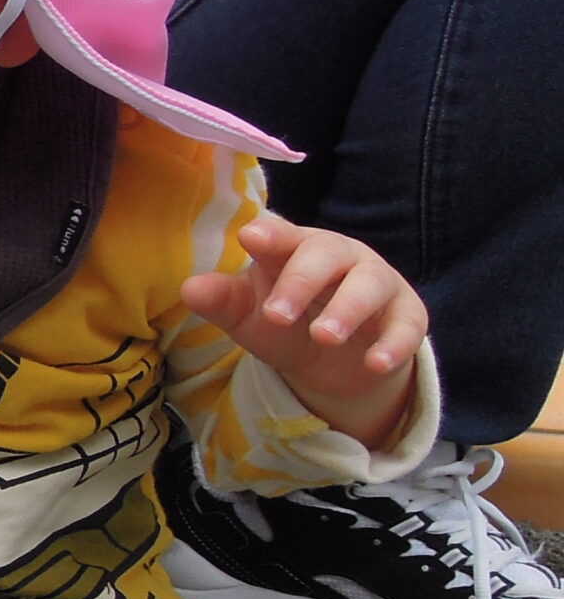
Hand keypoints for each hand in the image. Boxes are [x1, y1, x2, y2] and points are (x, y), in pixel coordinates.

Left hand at [180, 215, 427, 446]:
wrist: (333, 362)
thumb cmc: (286, 321)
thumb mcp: (250, 316)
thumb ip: (223, 301)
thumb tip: (190, 289)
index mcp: (295, 248)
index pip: (282, 236)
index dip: (271, 235)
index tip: (251, 238)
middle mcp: (339, 256)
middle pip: (325, 255)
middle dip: (300, 281)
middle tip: (276, 315)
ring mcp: (377, 282)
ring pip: (369, 285)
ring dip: (347, 309)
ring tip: (324, 337)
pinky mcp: (407, 314)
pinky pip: (407, 324)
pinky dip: (394, 344)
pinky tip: (376, 363)